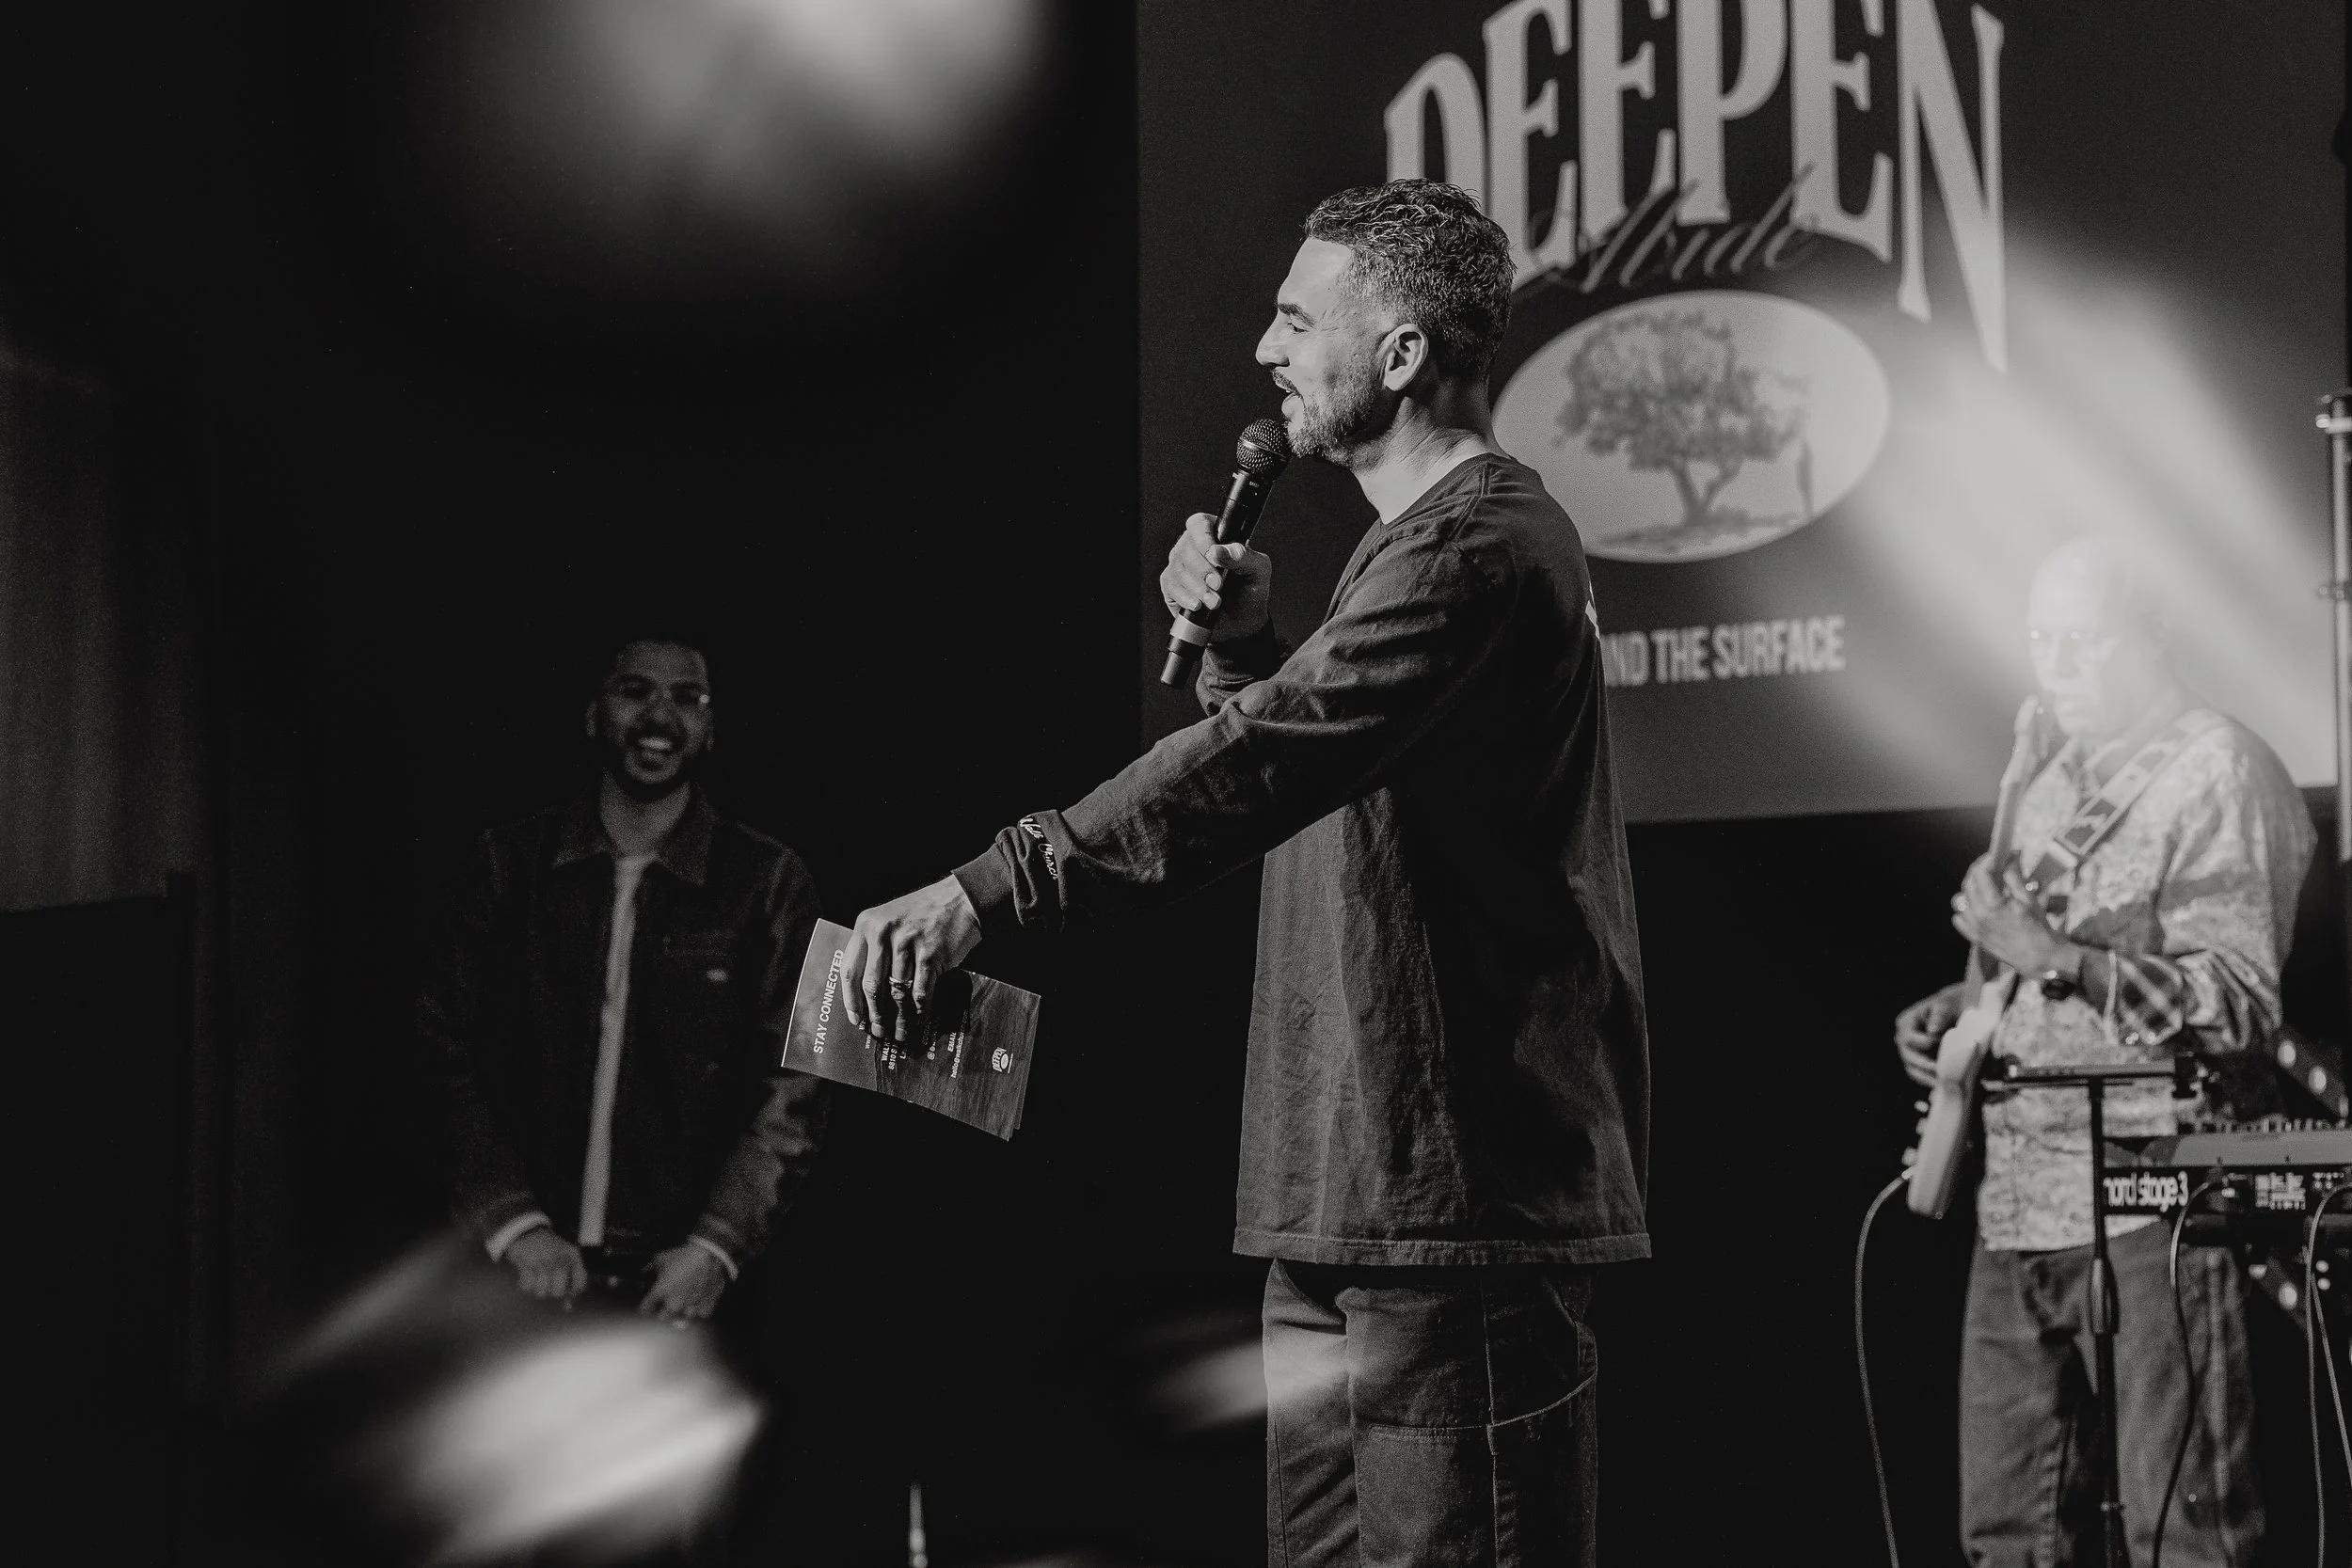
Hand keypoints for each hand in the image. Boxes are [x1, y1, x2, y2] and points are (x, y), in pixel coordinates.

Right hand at [505, 1227, 585, 1300]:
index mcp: (573, 1257)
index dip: (573, 1292)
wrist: (527, 1230)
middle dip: (551, 1291)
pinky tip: (526, 1276)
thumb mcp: (563, 1258)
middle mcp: (560, 1259)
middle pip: (558, 1292)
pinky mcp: (526, 1263)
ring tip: (536, 1279)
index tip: (567, 1290)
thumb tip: (568, 1307)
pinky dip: (525, 1285)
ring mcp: (543, 1262)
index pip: (580, 1284)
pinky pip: (527, 1286)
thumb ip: (569, 1280)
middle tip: (547, 1283)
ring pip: (541, 1291)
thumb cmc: (548, 1248)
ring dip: (537, 1288)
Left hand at [639, 1244, 727, 1324]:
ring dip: (681, 1311)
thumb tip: (646, 1270)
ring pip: (680, 1319)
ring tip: (685, 1301)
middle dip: (663, 1310)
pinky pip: (698, 1315)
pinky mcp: (705, 1309)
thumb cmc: (686, 1256)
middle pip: (662, 1317)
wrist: (710, 1256)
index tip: (649, 1303)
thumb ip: (651, 1267)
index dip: (646, 1305)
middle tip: (668, 1301)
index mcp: (660, 1293)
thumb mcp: (662, 1258)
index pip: (645, 1309)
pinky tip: (698, 1300)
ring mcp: (689, 1309)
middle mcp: (673, 1304)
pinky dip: (698, 1309)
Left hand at [841, 875, 982, 1042]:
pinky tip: (919, 1020)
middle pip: (872, 985)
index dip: (851, 1000)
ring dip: (899, 1018)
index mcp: (866, 925)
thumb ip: (873, 947)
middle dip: (874, 1014)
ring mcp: (907, 943)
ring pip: (897, 992)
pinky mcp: (930, 953)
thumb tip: (866, 995)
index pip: (850, 970)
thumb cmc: (923, 912)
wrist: (960, 898)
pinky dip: (920, 1010)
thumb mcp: (888, 919)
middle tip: (877, 1032)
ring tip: (900, 1033)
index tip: (855, 1019)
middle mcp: (883, 932)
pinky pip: (921, 991)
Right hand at [1159, 511, 1271, 642]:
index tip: (1212, 554)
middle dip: (1202, 570)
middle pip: (1186, 548)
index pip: (1199, 524)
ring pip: (1177, 568)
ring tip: (1215, 602)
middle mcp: (1194, 546)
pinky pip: (1170, 585)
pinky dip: (1184, 597)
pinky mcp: (1172, 585)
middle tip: (1219, 585)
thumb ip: (1243, 556)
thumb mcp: (1258, 571)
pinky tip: (1198, 605)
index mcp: (1216, 535)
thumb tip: (1217, 551)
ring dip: (1197, 587)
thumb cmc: (1251, 589)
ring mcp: (1180, 565)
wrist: (1242, 621)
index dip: (1202, 536)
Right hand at [1893, 982, 1968, 1086]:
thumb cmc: (1949, 1007)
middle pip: (1908, 1058)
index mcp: (1905, 1024)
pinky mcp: (1918, 1065)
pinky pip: (1921, 1077)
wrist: (1955, 1013)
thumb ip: (1939, 1015)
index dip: (1927, 1044)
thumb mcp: (1944, 1005)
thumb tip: (1934, 1031)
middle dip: (1926, 1066)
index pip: (1909, 1039)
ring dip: (1928, 1078)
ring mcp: (1909, 1054)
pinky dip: (1931, 1081)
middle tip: (1942, 1072)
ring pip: (1913, 1071)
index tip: (1944, 1045)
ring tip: (1944, 1084)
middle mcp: (1902, 1040)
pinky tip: (1944, 1086)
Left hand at [1950, 859, 2075, 978]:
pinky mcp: (1974, 937)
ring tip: (1985, 886)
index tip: (1996, 855)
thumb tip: (2010, 858)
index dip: (1987, 860)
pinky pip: (1959, 919)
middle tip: (1992, 865)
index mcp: (1993, 905)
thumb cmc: (2038, 929)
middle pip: (1968, 883)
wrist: (2039, 957)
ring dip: (1970, 889)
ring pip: (1960, 900)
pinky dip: (1965, 909)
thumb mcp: (2029, 899)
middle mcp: (1979, 916)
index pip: (1981, 874)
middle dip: (1979, 870)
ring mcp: (1974, 928)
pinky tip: (1978, 906)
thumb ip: (2015, 877)